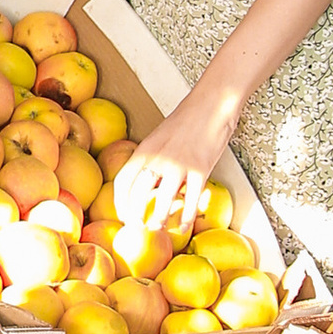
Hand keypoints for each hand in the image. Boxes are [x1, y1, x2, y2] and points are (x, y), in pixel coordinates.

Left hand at [116, 92, 240, 243]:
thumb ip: (152, 159)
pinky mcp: (200, 169)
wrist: (211, 105)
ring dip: (158, 219)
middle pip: (138, 194)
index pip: (123, 181)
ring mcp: (179, 165)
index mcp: (145, 150)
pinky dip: (185, 217)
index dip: (120, 203)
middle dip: (135, 215)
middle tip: (138, 228)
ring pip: (162, 200)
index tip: (124, 216)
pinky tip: (183, 227)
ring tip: (157, 228)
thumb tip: (148, 186)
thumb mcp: (160, 138)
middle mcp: (158, 158)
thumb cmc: (186, 121)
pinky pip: (190, 200)